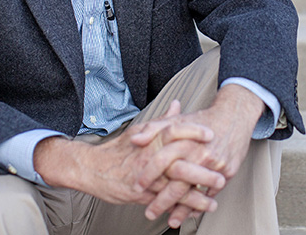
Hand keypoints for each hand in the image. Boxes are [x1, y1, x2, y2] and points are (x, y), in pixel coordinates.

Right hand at [33, 104, 219, 208]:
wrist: (92, 168)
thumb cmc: (119, 149)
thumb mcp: (141, 130)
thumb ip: (163, 120)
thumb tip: (178, 105)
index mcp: (149, 138)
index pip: (173, 130)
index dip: (193, 131)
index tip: (211, 133)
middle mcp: (148, 156)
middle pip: (178, 160)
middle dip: (202, 167)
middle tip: (222, 170)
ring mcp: (145, 176)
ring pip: (174, 185)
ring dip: (196, 192)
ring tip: (215, 196)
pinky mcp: (141, 193)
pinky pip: (164, 201)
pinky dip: (181, 206)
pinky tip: (196, 210)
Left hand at [131, 85, 264, 226]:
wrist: (233, 115)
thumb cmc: (201, 119)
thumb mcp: (176, 120)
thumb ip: (153, 128)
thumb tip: (135, 140)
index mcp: (184, 138)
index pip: (162, 159)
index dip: (148, 173)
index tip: (138, 186)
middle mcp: (200, 152)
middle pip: (178, 181)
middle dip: (162, 200)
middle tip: (150, 212)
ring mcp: (215, 163)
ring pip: (195, 191)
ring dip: (182, 209)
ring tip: (171, 220)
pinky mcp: (228, 170)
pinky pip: (213, 192)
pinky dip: (201, 204)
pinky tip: (191, 212)